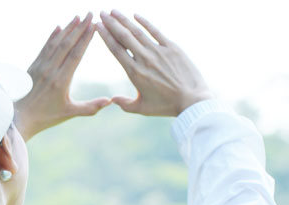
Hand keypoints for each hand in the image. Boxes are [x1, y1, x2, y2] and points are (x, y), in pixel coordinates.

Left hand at [14, 13, 111, 140]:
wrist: (20, 119)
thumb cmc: (46, 117)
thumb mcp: (69, 113)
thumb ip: (90, 107)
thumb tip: (110, 102)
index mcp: (61, 81)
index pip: (76, 55)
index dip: (86, 38)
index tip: (94, 25)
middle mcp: (50, 71)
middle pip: (66, 44)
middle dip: (79, 28)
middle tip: (90, 14)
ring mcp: (40, 67)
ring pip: (55, 43)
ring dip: (67, 29)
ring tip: (77, 17)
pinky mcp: (32, 67)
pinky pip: (44, 48)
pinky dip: (52, 37)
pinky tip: (58, 27)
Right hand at [96, 10, 212, 115]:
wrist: (191, 100)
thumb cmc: (166, 106)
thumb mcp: (142, 108)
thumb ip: (125, 104)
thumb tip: (112, 100)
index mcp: (135, 73)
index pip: (116, 50)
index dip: (105, 36)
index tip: (98, 27)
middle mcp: (144, 58)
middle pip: (124, 36)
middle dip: (111, 23)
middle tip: (101, 14)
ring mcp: (158, 51)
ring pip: (137, 31)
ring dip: (124, 20)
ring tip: (114, 11)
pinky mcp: (171, 47)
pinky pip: (155, 31)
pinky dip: (145, 22)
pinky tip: (136, 15)